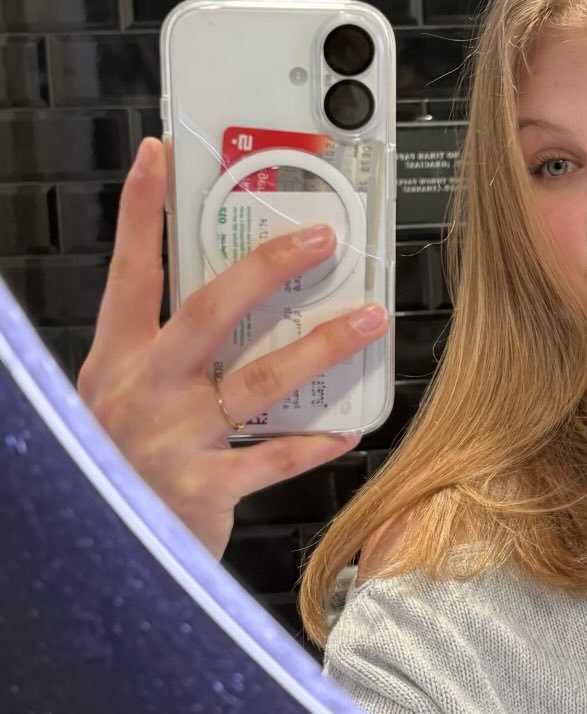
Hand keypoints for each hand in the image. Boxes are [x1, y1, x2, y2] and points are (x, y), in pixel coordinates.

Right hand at [77, 137, 389, 559]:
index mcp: (119, 359)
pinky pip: (275, 458)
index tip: (158, 157)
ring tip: (368, 321)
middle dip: (268, 267)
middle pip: (212, 309)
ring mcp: (174, 436)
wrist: (92, 556)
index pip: (130, 270)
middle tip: (320, 240)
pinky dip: (314, 444)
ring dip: (323, 345)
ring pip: (261, 377)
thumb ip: (161, 356)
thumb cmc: (114, 466)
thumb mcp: (117, 400)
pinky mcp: (204, 485)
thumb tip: (224, 307)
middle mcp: (145, 387)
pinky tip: (347, 430)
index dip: (142, 211)